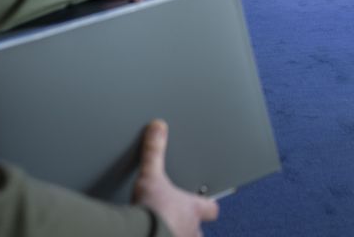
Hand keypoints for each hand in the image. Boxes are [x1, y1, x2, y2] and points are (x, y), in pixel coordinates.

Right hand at [133, 120, 218, 235]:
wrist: (142, 235)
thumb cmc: (152, 210)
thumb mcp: (151, 174)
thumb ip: (154, 151)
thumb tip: (158, 128)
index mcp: (191, 208)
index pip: (211, 208)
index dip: (209, 204)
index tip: (208, 202)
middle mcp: (191, 229)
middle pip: (199, 229)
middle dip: (190, 225)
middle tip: (178, 219)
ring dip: (179, 235)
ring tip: (167, 231)